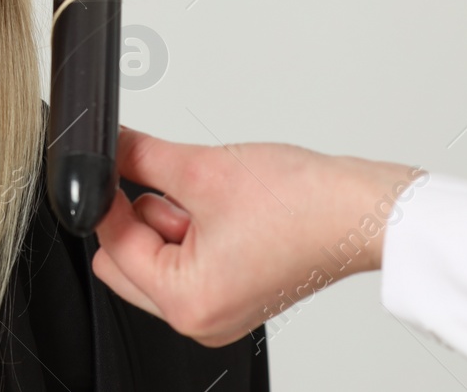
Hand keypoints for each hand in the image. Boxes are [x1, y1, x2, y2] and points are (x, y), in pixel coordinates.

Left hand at [92, 127, 423, 346]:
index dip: (109, 198)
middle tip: (177, 183)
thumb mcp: (201, 169)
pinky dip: (193, 226)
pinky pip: (186, 258)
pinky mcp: (233, 291)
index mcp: (186, 304)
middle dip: (141, 214)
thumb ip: (137, 156)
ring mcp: (218, 309)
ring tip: (216, 195)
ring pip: (156, 255)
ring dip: (170, 216)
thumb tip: (104, 146)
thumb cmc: (303, 204)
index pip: (113, 245)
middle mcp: (200, 319)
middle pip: (127, 259)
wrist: (362, 210)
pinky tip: (224, 204)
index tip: (114, 164)